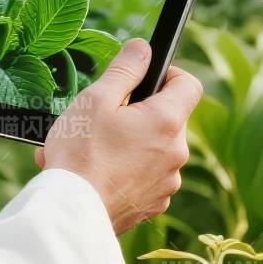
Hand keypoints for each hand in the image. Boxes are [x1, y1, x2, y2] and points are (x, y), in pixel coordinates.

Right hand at [38, 38, 201, 234]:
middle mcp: (177, 153)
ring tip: (90, 150)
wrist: (72, 213)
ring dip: (129, 144)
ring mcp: (167, 182)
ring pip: (154, 150)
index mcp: (167, 121)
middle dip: (139, 113)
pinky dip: (126, 172)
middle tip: (102, 118)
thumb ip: (124, 70)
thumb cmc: (81, 154)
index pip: (189, 85)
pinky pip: (146, 178)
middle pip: (168, 119)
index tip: (144, 79)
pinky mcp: (153, 205)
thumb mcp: (96, 99)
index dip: (169, 75)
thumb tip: (143, 49)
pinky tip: (95, 173)